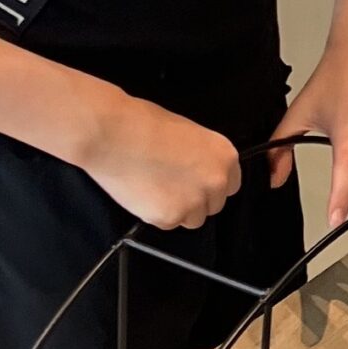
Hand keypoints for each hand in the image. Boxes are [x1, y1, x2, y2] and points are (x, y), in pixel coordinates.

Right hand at [79, 97, 242, 229]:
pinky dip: (155, 214)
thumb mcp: (188, 133)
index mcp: (225, 156)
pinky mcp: (169, 217)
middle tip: (171, 185)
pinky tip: (143, 193)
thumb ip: (201, 156)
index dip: (211, 185)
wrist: (115, 136)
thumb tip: (197, 169)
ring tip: (155, 188)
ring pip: (192, 219)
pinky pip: (167, 223)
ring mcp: (194, 202)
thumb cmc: (145, 125)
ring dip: (178, 209)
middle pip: (213, 205)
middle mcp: (216, 182)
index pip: (231, 185)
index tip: (197, 183)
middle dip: (195, 199)